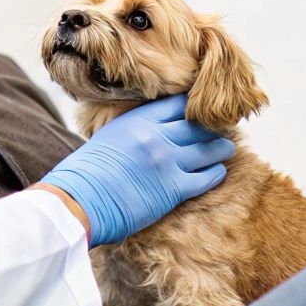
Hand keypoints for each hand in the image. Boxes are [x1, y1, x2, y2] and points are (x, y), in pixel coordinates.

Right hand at [41, 94, 233, 245]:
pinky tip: (218, 172)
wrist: (78, 200)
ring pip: (208, 149)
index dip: (192, 108)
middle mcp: (157, 136)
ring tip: (226, 149)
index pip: (178, 104)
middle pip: (198, 125)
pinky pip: (206, 177)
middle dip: (212, 127)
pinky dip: (216, 173)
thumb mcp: (108, 137)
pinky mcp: (173, 189)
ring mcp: (167, 162)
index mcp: (138, 120)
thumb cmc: (85, 173)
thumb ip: (131, 129)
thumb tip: (145, 130)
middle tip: (221, 130)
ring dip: (220, 148)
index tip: (201, 112)